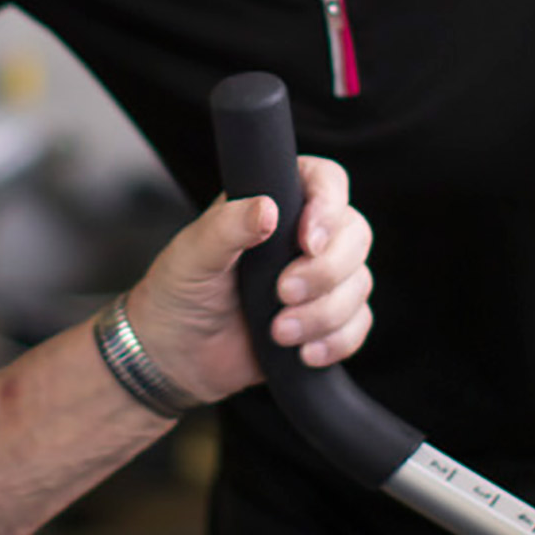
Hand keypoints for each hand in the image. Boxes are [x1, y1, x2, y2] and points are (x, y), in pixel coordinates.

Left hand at [123, 156, 374, 403]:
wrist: (176, 354)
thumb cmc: (179, 291)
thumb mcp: (193, 254)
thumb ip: (227, 227)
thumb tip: (267, 208)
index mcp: (275, 201)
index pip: (326, 181)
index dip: (329, 206)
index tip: (307, 242)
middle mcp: (304, 235)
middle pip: (355, 234)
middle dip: (325, 271)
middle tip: (283, 293)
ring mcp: (320, 278)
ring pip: (359, 284)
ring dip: (324, 313)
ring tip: (278, 332)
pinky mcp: (327, 320)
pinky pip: (358, 325)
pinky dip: (336, 341)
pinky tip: (303, 352)